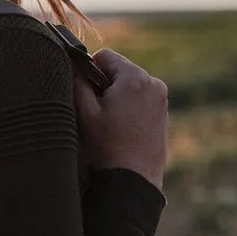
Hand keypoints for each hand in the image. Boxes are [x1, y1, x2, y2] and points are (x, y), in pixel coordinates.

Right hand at [73, 49, 168, 191]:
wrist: (133, 179)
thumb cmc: (107, 146)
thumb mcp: (85, 112)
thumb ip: (77, 82)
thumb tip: (73, 65)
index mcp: (134, 78)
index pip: (105, 56)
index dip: (89, 71)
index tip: (85, 94)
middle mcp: (153, 83)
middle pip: (118, 71)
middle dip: (104, 86)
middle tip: (96, 114)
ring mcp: (161, 99)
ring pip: (129, 86)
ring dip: (116, 98)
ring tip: (109, 125)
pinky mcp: (163, 113)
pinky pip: (140, 100)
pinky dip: (128, 109)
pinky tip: (122, 132)